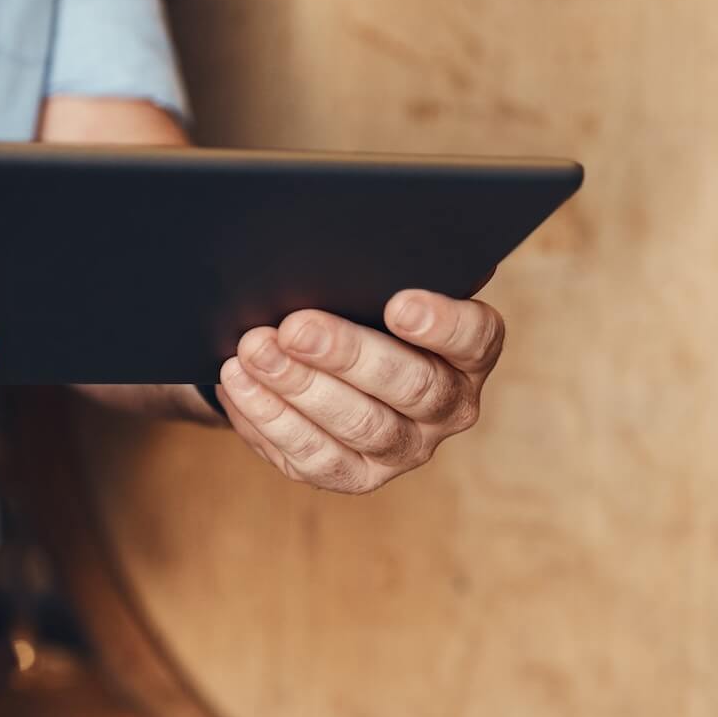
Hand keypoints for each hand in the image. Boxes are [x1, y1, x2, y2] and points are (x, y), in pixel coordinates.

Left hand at [215, 291, 503, 493]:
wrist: (328, 363)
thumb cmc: (361, 308)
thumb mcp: (381, 283)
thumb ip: (390, 267)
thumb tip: (371, 240)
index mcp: (468, 352)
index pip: (476, 338)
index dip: (443, 324)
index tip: (399, 304)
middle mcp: (449, 407)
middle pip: (412, 386)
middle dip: (347, 354)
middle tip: (294, 327)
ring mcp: (405, 449)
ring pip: (361, 426)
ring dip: (300, 387)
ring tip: (254, 350)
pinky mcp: (357, 476)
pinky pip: (316, 458)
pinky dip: (272, 420)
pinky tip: (241, 384)